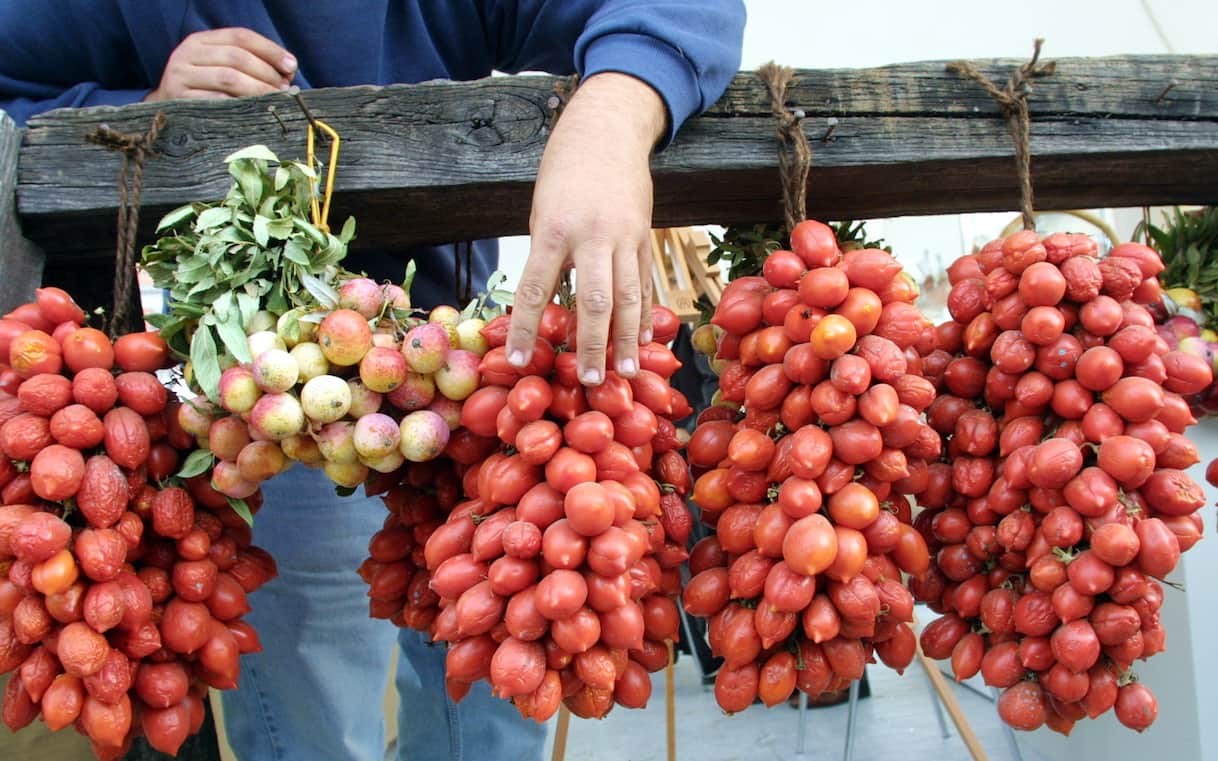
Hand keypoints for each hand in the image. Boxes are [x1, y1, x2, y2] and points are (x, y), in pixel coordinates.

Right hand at [145, 28, 296, 100]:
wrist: (166, 108)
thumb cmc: (205, 88)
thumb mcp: (221, 66)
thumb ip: (250, 62)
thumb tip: (288, 72)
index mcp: (200, 40)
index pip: (240, 36)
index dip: (270, 50)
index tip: (292, 66)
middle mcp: (187, 53)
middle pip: (237, 57)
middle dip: (267, 73)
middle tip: (285, 88)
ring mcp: (180, 76)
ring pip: (229, 78)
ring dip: (259, 89)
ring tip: (276, 99)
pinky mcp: (180, 99)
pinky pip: (217, 101)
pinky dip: (241, 106)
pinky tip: (256, 111)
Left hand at [506, 72, 666, 384]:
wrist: (606, 130)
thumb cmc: (562, 173)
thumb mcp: (542, 211)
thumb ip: (547, 257)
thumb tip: (545, 307)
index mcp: (554, 229)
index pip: (534, 288)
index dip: (524, 329)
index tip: (517, 362)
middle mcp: (593, 235)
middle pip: (595, 300)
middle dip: (592, 344)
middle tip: (589, 380)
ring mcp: (625, 236)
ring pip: (630, 296)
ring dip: (626, 339)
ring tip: (625, 373)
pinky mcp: (646, 235)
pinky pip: (645, 282)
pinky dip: (643, 315)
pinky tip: (641, 342)